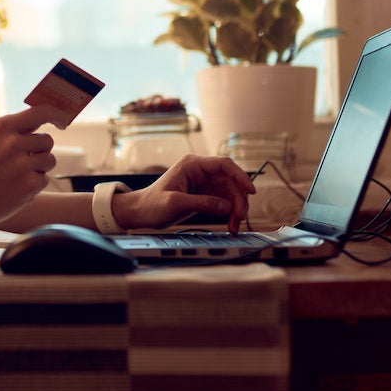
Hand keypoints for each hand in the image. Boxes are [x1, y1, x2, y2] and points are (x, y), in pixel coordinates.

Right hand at [0, 106, 62, 227]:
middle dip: (40, 149)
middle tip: (24, 159)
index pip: (41, 112)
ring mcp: (22, 165)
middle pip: (48, 140)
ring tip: (17, 174)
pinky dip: (33, 184)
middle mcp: (13, 143)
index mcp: (2, 127)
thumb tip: (39, 118)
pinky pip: (44, 179)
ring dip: (39, 167)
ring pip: (49, 160)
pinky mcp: (28, 186)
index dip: (57, 115)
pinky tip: (15, 188)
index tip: (63, 121)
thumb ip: (10, 129)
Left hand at [113, 155, 255, 232]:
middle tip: (239, 217)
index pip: (223, 165)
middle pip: (230, 181)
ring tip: (234, 225)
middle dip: (238, 199)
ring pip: (230, 192)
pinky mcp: (204, 195)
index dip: (240, 176)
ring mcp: (203, 183)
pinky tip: (230, 224)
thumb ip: (202, 203)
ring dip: (236, 208)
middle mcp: (200, 171)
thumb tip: (226, 206)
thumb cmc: (151, 204)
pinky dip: (229, 213)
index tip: (250, 190)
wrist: (140, 213)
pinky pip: (224, 201)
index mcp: (192, 165)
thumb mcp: (175, 204)